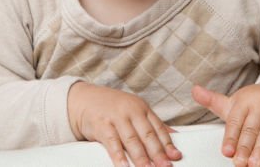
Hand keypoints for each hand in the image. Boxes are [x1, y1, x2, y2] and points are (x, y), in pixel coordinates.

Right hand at [66, 82, 180, 166]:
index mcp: (142, 108)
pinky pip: (112, 143)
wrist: (84, 99)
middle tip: (165, 166)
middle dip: (157, 153)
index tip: (176, 156)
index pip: (158, 128)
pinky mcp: (102, 125)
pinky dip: (119, 156)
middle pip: (147, 135)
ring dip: (141, 158)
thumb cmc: (112, 108)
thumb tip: (173, 137)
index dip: (167, 144)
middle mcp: (131, 111)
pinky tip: (124, 166)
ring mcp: (116, 118)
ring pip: (132, 140)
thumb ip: (151, 124)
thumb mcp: (134, 111)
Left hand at [192, 82, 259, 166]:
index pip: (235, 122)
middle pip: (251, 129)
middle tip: (239, 163)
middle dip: (245, 148)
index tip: (226, 152)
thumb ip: (213, 101)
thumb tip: (194, 90)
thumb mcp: (234, 102)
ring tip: (255, 164)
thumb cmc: (254, 102)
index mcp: (244, 102)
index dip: (231, 138)